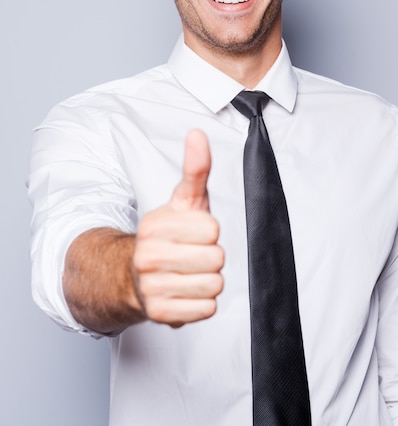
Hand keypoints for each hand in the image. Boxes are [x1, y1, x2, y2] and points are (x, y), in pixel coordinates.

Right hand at [133, 129, 223, 326]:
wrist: (131, 275)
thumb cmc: (168, 235)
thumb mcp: (183, 201)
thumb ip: (195, 169)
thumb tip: (198, 133)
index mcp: (155, 225)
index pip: (213, 229)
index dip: (209, 231)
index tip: (192, 232)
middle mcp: (148, 256)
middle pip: (217, 259)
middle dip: (210, 257)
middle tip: (191, 255)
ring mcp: (152, 287)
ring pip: (214, 285)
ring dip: (208, 281)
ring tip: (188, 274)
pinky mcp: (159, 314)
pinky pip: (206, 310)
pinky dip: (201, 304)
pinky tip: (184, 292)